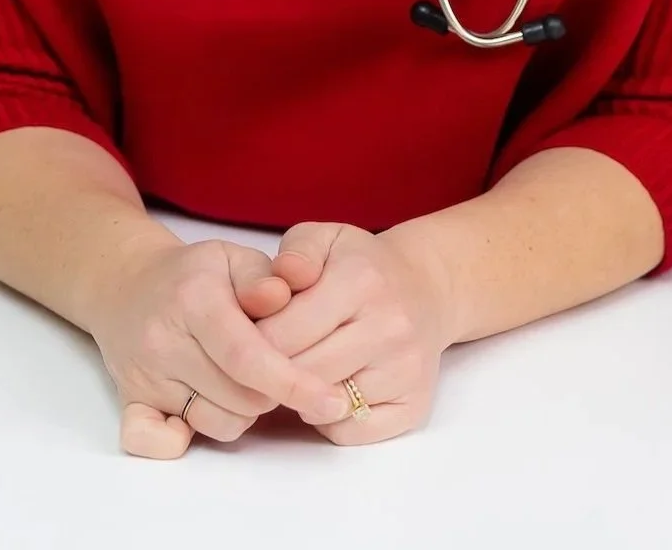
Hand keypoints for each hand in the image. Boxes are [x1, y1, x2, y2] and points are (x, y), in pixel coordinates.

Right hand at [86, 233, 346, 458]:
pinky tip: (196, 418)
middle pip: (238, 397)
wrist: (128, 284)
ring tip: (240, 382)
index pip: (247, 356)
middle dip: (272, 394)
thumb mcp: (233, 257)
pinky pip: (155, 442)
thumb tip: (281, 296)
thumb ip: (264, 276)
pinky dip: (183, 439)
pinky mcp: (129, 400)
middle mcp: (164, 339)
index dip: (292, 382)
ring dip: (241, 413)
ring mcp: (144, 374)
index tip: (331, 398)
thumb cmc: (195, 274)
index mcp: (195, 299)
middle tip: (273, 369)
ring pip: (214, 422)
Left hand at [254, 221, 455, 444]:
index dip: (254, 340)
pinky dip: (328, 420)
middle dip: (272, 372)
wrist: (425, 286)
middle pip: (303, 373)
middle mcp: (389, 327)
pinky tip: (326, 391)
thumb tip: (266, 292)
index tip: (245, 337)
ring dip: (299, 397)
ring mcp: (405, 370)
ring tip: (294, 371)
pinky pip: (350, 432)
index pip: (285, 332)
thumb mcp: (325, 238)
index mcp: (360, 280)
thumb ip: (292, 255)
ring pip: (325, 406)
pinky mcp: (414, 406)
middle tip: (260, 363)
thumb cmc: (360, 264)